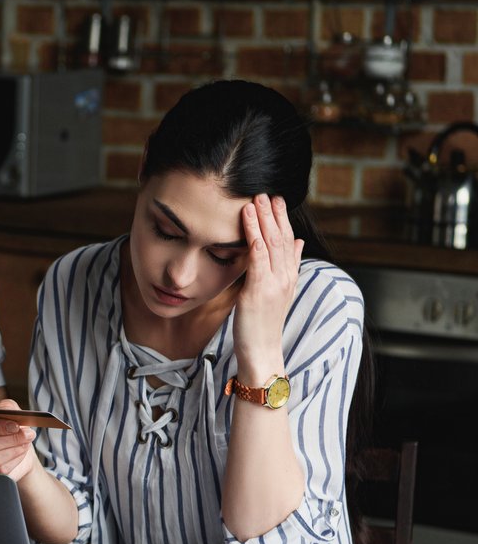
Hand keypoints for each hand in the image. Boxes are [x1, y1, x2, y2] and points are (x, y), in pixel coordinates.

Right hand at [0, 398, 38, 482]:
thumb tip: (6, 410)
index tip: (16, 425)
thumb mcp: (10, 412)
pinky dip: (14, 461)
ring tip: (26, 443)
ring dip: (13, 451)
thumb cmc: (10, 427)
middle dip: (10, 439)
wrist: (17, 447)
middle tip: (29, 434)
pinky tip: (21, 453)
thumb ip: (8, 407)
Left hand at [234, 194, 303, 380]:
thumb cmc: (262, 324)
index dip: (282, 220)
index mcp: (289, 276)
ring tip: (256, 198)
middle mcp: (285, 276)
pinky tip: (247, 218)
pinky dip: (253, 234)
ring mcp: (274, 282)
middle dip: (274, 213)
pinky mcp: (259, 289)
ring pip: (272, 242)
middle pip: (282, 238)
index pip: (288, 241)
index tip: (276, 200)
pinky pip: (257, 256)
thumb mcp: (277, 292)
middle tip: (266, 192)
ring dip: (263, 218)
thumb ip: (287, 266)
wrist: (262, 351)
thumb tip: (297, 243)